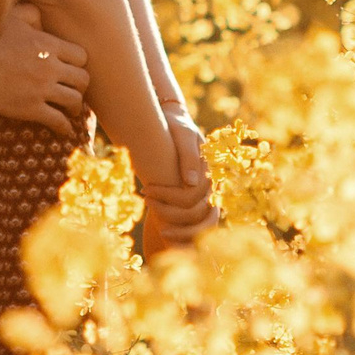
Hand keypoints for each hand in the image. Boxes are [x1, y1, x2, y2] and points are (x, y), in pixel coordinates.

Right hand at [0, 3, 87, 139]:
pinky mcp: (31, 108)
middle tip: (74, 91)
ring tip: (71, 113)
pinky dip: (64, 128)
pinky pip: (57, 121)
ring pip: (74, 101)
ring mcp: (42, 89)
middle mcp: (52, 67)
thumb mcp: (13, 16)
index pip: (81, 56)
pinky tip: (63, 132)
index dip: (78, 64)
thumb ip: (31, 15)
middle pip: (83, 79)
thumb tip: (39, 18)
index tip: (72, 69)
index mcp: (49, 45)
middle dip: (81, 86)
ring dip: (75, 108)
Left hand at [136, 112, 218, 248]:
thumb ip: (189, 156)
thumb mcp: (183, 134)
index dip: (166, 197)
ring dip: (176, 228)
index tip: (145, 190)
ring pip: (198, 225)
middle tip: (146, 202)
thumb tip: (191, 183)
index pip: (190, 197)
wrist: (175, 123)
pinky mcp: (195, 201)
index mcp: (208, 172)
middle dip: (168, 214)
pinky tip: (161, 226)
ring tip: (152, 216)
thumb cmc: (176, 126)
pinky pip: (193, 225)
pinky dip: (180, 231)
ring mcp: (204, 197)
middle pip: (195, 215)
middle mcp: (209, 188)